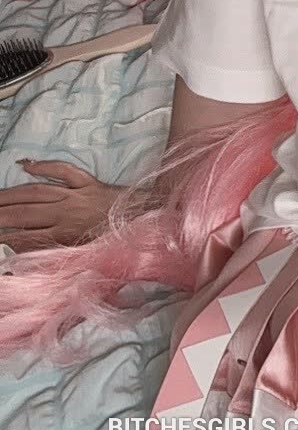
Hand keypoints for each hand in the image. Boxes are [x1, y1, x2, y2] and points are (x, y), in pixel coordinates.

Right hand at [0, 160, 122, 252]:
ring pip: (36, 192)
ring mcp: (77, 194)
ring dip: (11, 194)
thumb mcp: (87, 261)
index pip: (24, 238)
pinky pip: (63, 170)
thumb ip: (57, 261)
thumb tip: (26, 264)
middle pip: (24, 213)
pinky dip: (44, 166)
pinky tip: (25, 164)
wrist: (151, 220)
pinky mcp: (89, 181)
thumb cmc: (120, 244)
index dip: (3, 238)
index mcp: (66, 237)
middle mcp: (67, 213)